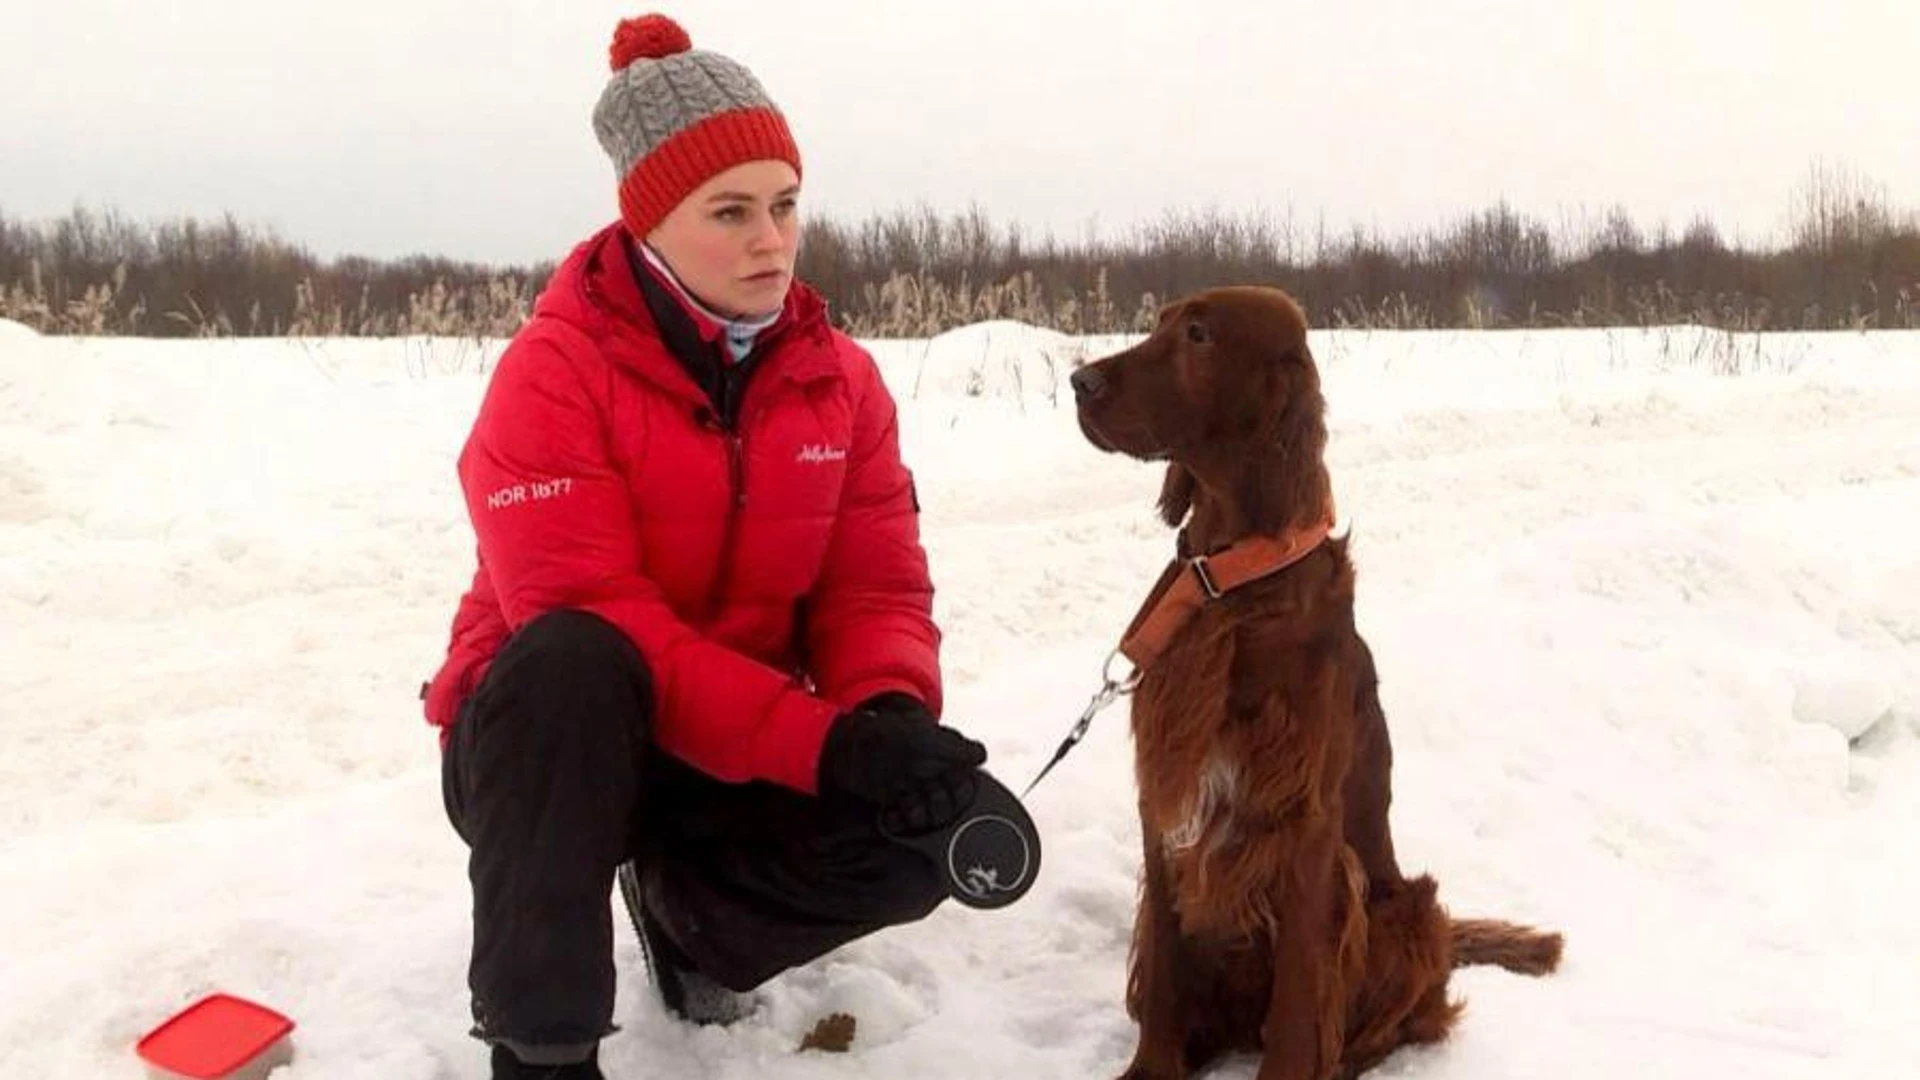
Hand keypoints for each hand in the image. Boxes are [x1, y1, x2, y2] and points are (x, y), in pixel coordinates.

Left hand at [817, 701, 986, 833]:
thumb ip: (957, 747)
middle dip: (937, 804)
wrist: (851, 745)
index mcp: (946, 761)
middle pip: (949, 809)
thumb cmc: (891, 736)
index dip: (958, 791)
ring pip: (928, 820)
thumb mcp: (926, 739)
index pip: (966, 789)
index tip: (946, 780)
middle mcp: (933, 778)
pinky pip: (905, 824)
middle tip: (923, 788)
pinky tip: (890, 811)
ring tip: (905, 800)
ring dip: (918, 814)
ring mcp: (914, 791)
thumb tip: (983, 755)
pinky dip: (898, 822)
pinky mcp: (895, 803)